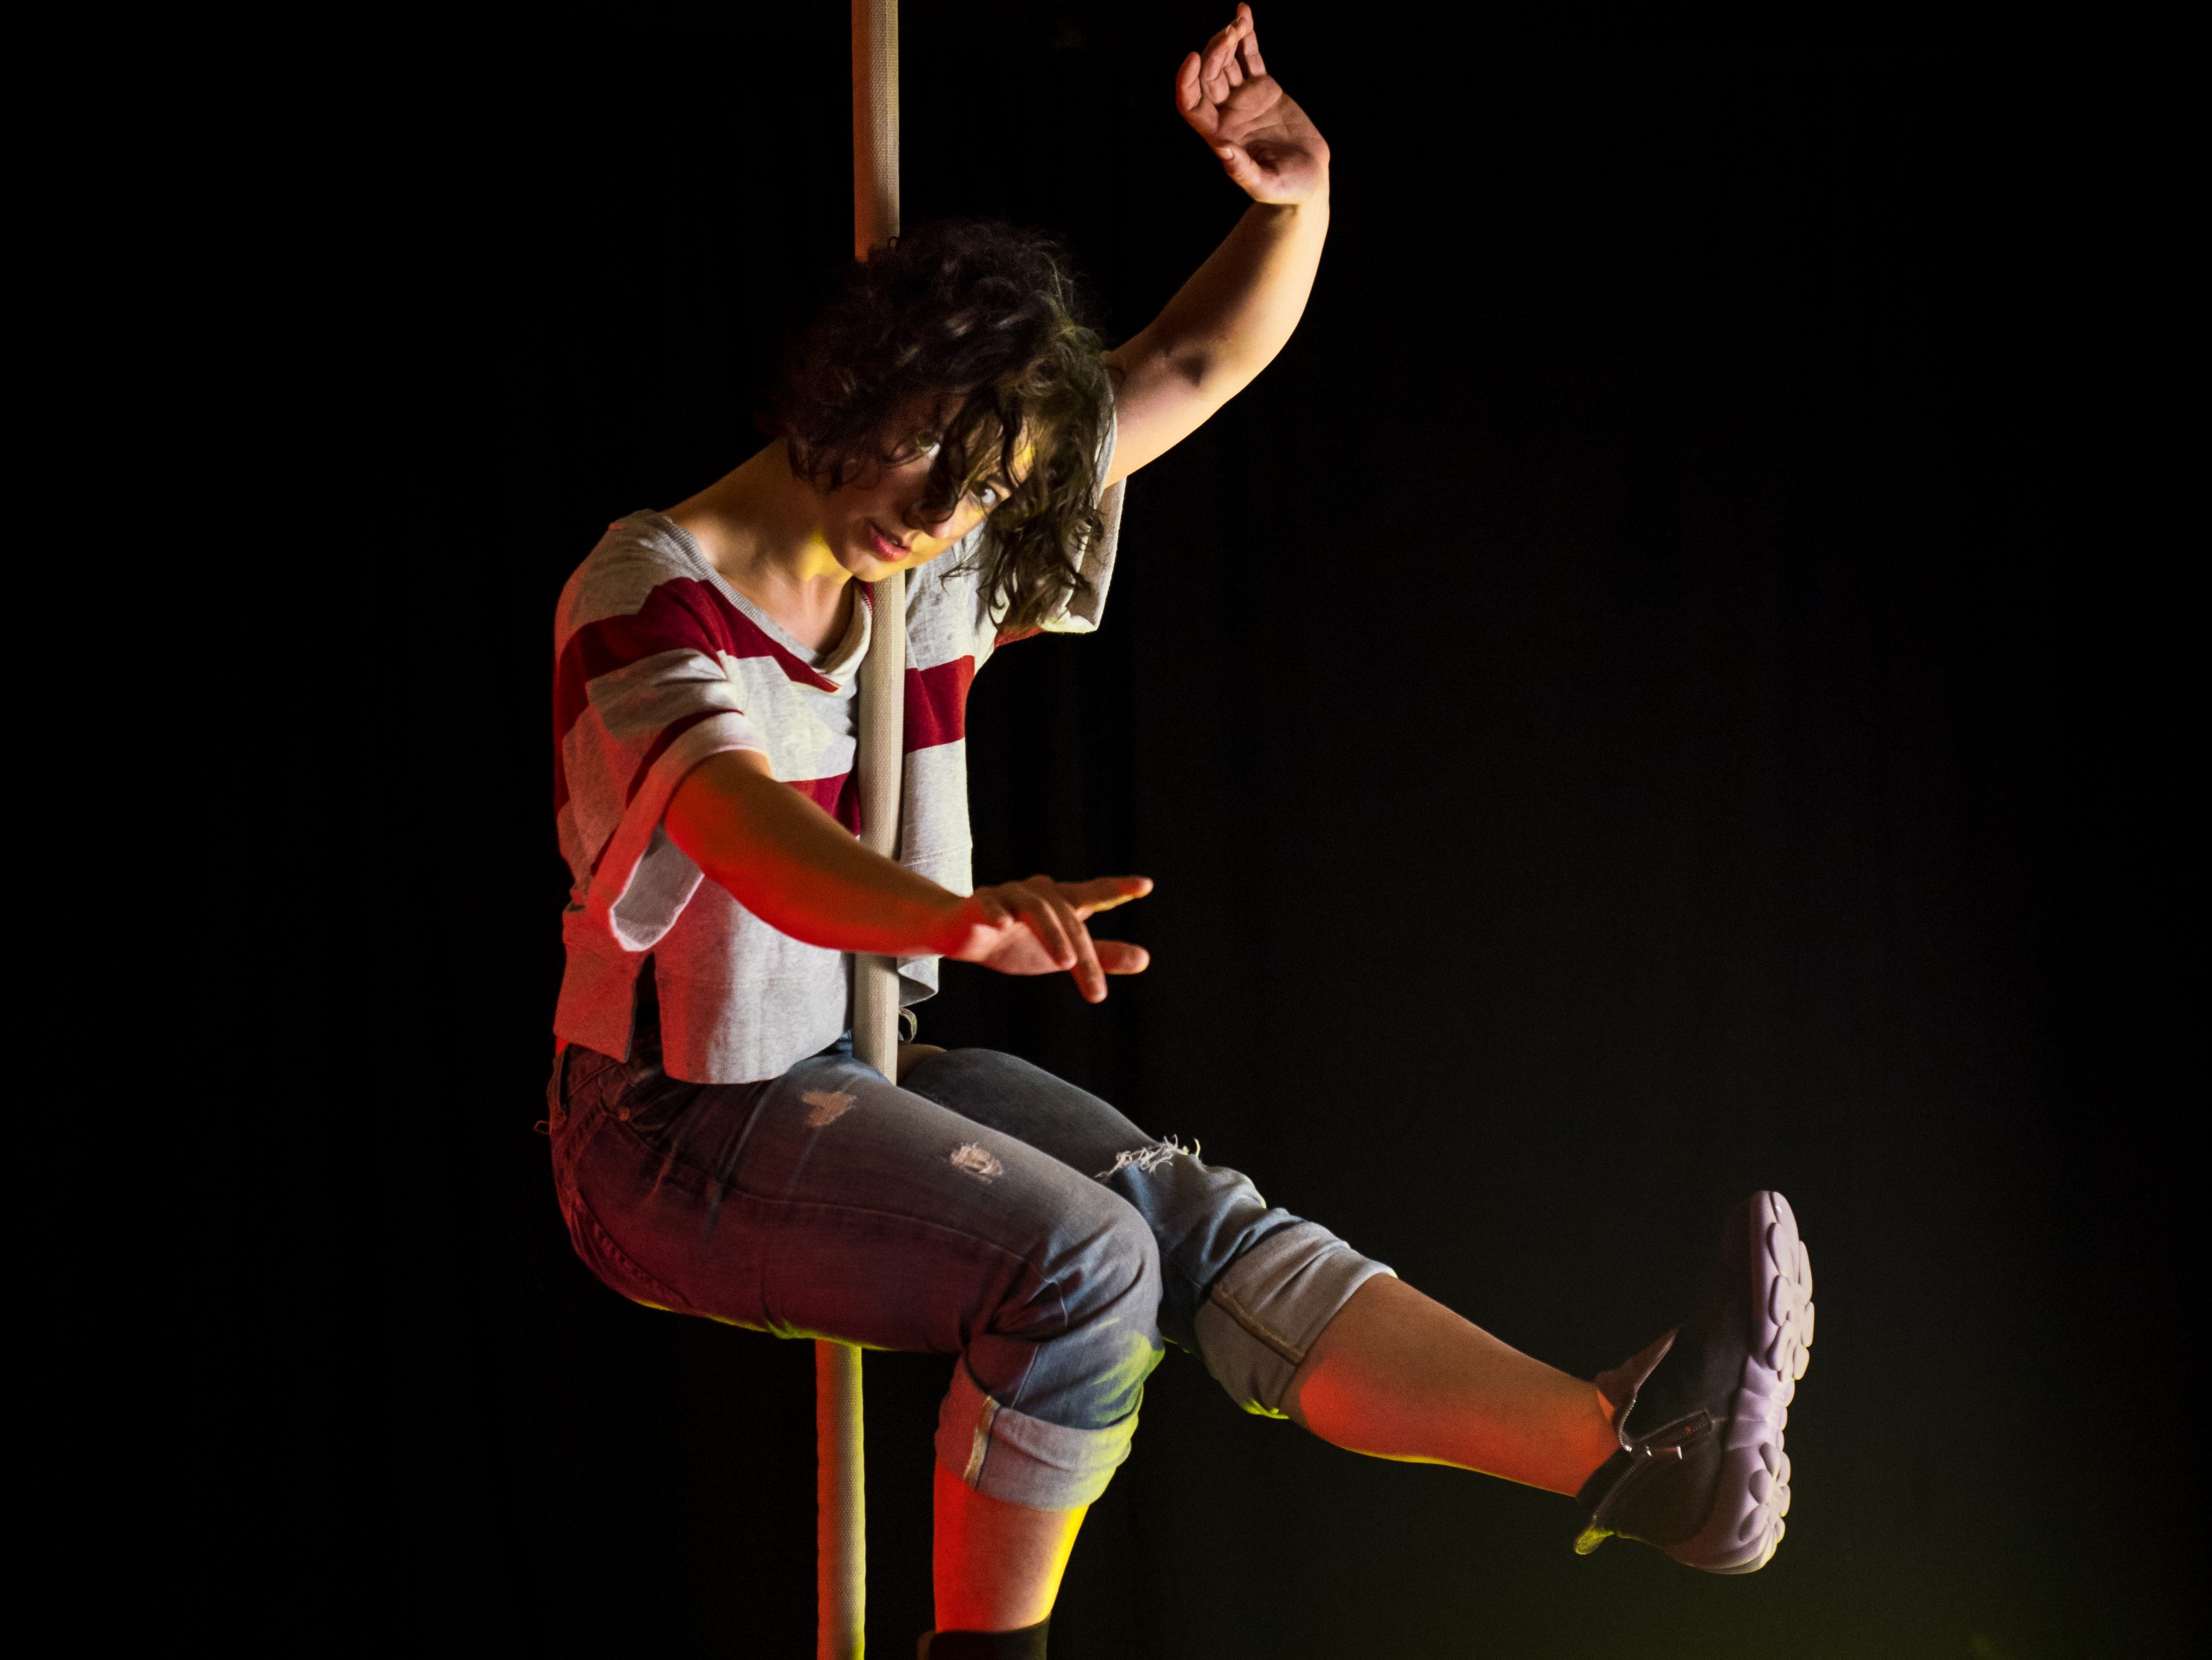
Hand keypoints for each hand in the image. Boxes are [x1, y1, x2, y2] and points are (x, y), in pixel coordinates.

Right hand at [944, 875, 1153, 1002]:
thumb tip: (1145, 960)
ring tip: (1067, 963)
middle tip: (1097, 993)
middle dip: (1084, 955)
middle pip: (1069, 918)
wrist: (960, 934)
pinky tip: (1002, 925)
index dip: (1117, 889)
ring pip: (1036, 911)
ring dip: (1052, 935)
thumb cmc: (1016, 941)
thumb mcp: (1062, 952)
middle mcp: (1038, 894)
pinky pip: (988, 906)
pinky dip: (996, 913)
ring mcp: (1008, 896)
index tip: (1145, 886)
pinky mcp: (978, 905)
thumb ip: (1101, 955)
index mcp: (1060, 903)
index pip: (1093, 894)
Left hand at [1176, 5, 1328, 205]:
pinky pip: (1250, 57)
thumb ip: (1244, 172)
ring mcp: (1243, 99)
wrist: (1309, 180)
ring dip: (1228, 39)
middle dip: (1214, 51)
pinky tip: (1244, 13)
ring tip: (1239, 22)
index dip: (1186, 81)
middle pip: (1207, 76)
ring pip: (1226, 62)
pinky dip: (1247, 36)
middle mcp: (1226, 114)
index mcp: (1219, 135)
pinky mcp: (1263, 88)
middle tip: (1230, 34)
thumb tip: (1223, 153)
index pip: (1190, 104)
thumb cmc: (1286, 190)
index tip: (1193, 59)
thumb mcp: (1267, 185)